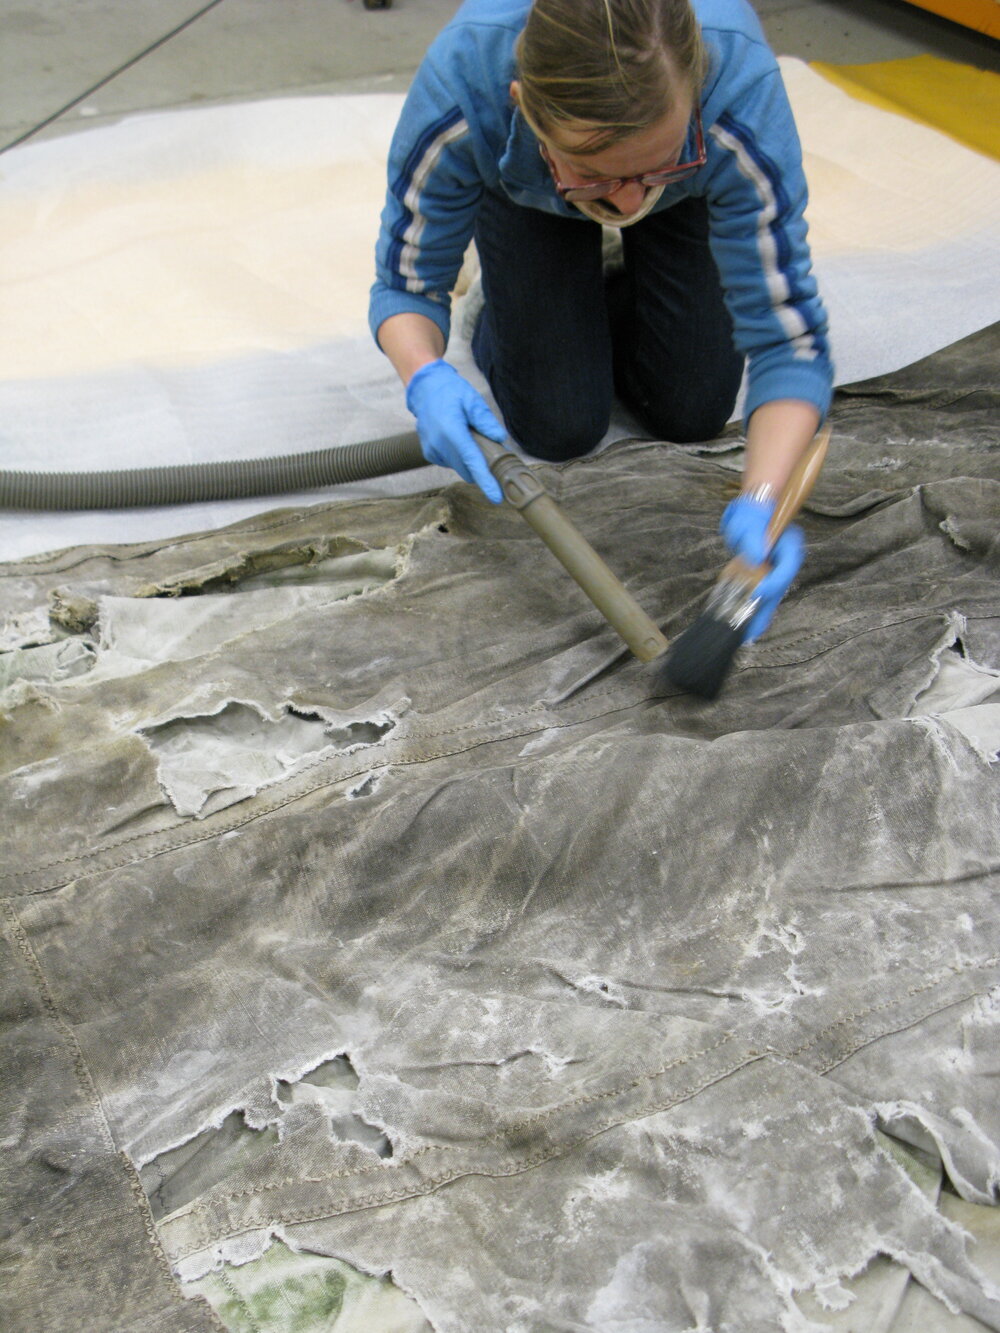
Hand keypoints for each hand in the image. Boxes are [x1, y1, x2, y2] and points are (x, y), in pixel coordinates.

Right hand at [405, 360, 504, 503]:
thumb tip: (500, 439)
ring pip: (459, 467)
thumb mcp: (472, 400)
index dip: (485, 481)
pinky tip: (457, 440)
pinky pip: (450, 462)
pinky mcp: (429, 453)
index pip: (472, 461)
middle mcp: (439, 444)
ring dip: (468, 460)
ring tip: (468, 437)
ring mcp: (432, 450)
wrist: (425, 388)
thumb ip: (486, 421)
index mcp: (451, 431)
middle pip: (467, 469)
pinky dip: (458, 456)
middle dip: (481, 468)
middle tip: (490, 451)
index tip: (496, 496)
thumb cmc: (449, 391)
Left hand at [720, 494, 804, 641]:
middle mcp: (786, 561)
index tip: (758, 591)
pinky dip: (752, 607)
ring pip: (771, 596)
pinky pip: (760, 596)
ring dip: (759, 614)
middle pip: (780, 588)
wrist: (750, 515)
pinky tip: (742, 622)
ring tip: (746, 633)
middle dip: (766, 610)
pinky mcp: (765, 578)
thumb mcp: (747, 522)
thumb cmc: (750, 516)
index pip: (788, 566)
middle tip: (751, 631)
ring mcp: (776, 571)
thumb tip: (757, 557)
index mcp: (789, 545)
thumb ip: (751, 538)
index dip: (774, 581)